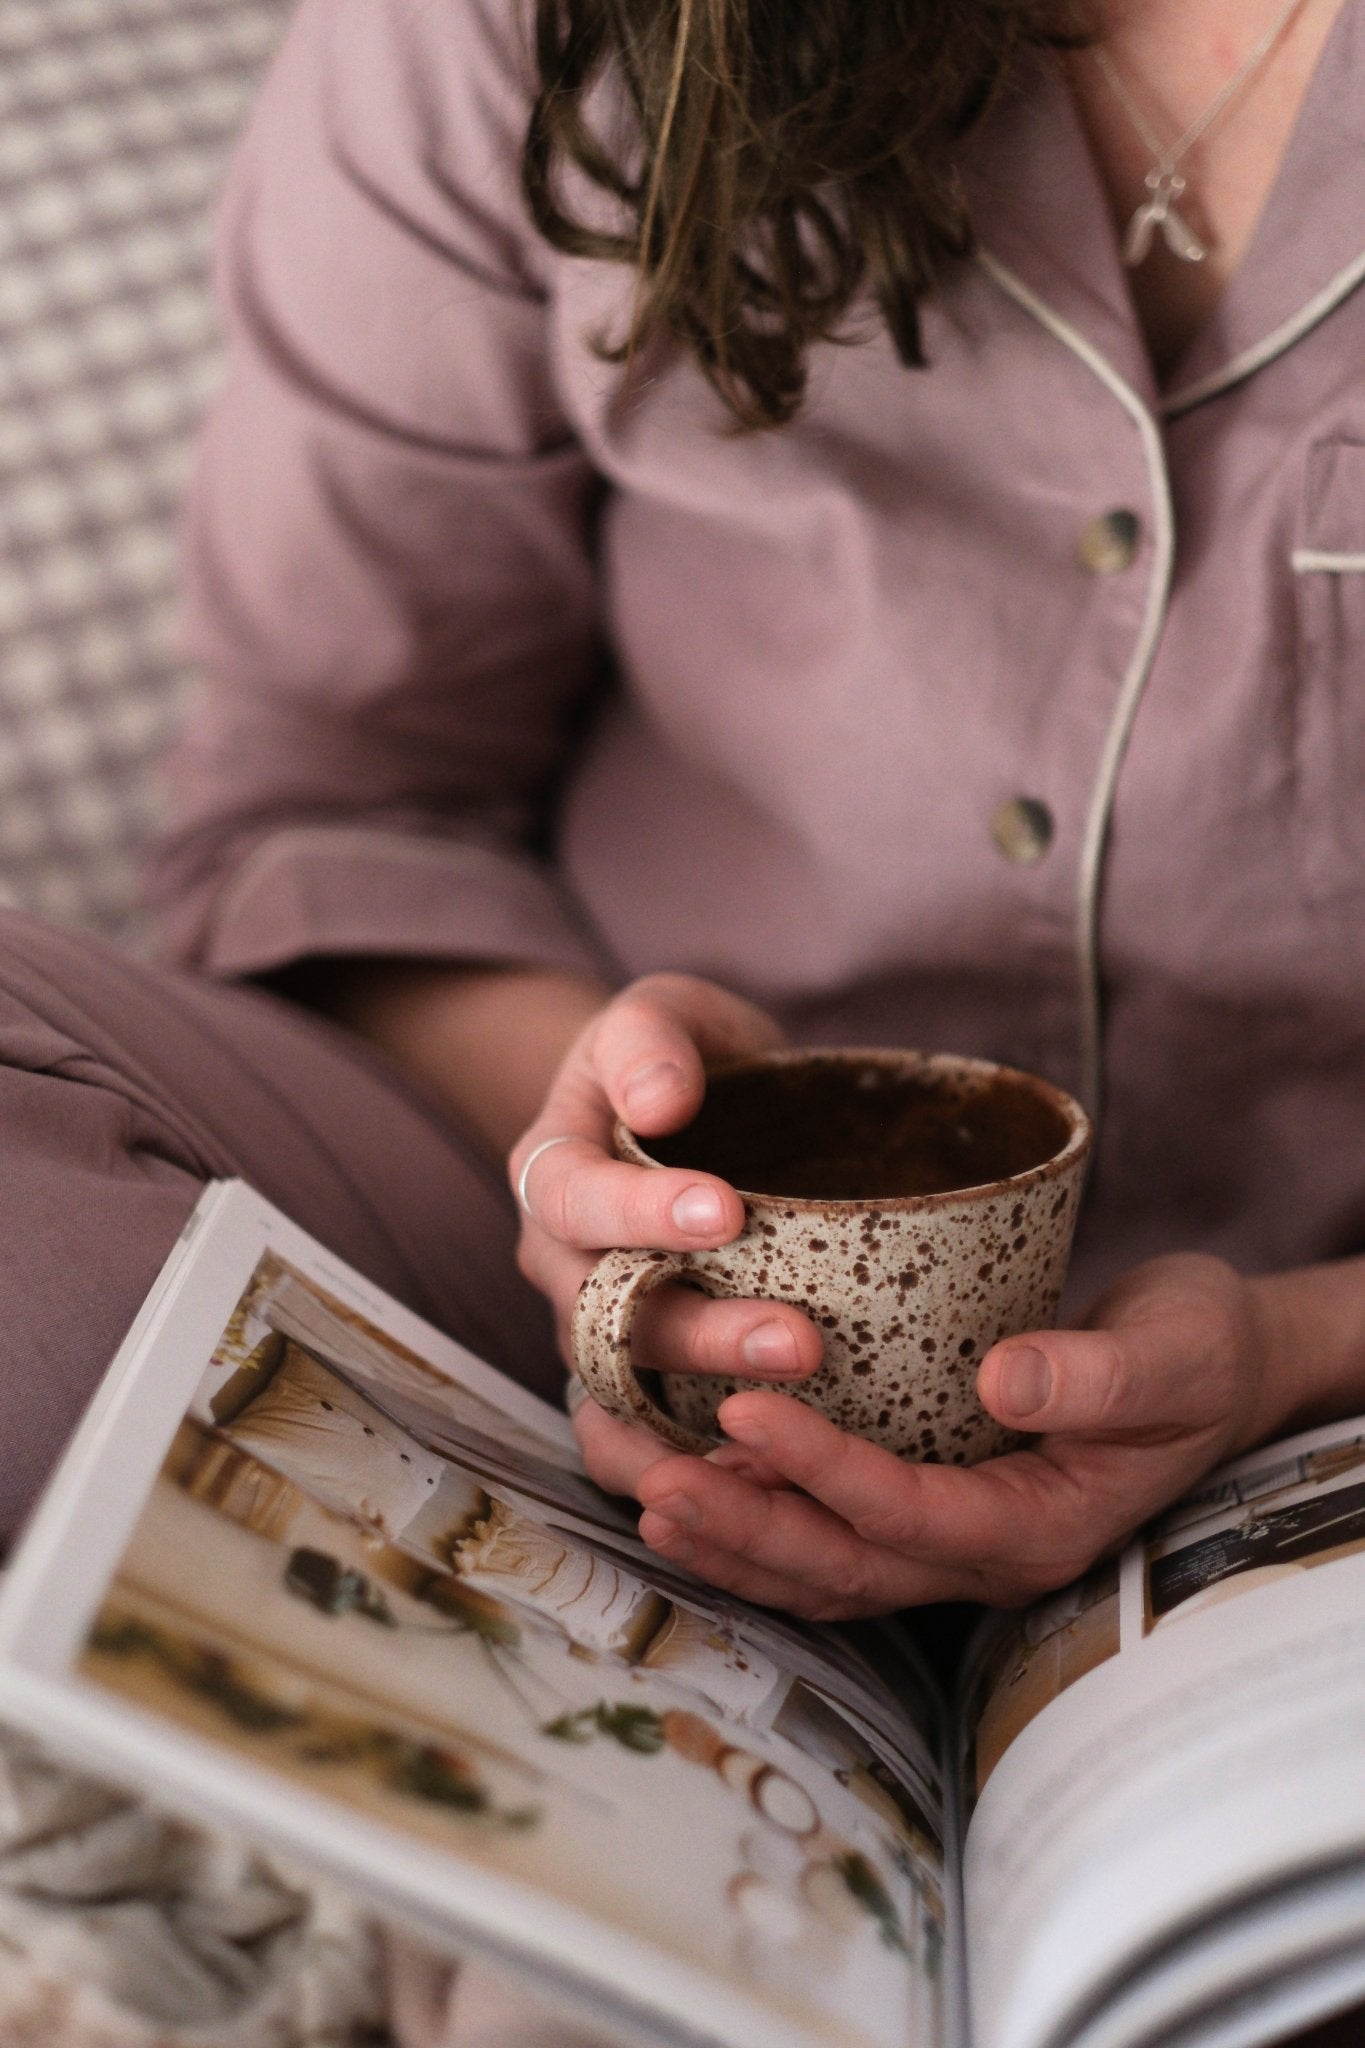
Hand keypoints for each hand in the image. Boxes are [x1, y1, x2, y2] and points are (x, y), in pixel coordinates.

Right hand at [506, 973, 822, 1493]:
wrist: (677, 1112)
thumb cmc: (675, 1059)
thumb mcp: (660, 1013)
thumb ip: (652, 1041)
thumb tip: (660, 1102)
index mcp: (551, 1170)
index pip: (576, 1197)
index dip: (643, 1211)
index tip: (727, 1211)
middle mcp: (560, 1265)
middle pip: (607, 1317)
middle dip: (703, 1336)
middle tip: (800, 1341)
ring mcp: (595, 1333)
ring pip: (625, 1394)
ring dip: (704, 1414)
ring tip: (794, 1423)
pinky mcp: (641, 1383)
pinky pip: (641, 1446)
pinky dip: (690, 1475)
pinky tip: (768, 1482)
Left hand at [630, 1253, 1274, 1616]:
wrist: (1207, 1367)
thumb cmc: (1194, 1354)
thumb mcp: (1174, 1352)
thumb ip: (1096, 1376)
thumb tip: (1000, 1381)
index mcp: (1036, 1524)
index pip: (907, 1513)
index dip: (821, 1468)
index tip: (743, 1410)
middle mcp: (979, 1553)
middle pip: (838, 1566)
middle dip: (737, 1523)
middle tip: (648, 1472)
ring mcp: (945, 1542)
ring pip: (814, 1567)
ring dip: (721, 1533)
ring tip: (634, 1484)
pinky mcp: (919, 1510)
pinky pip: (820, 1535)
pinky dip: (746, 1516)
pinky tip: (679, 1481)